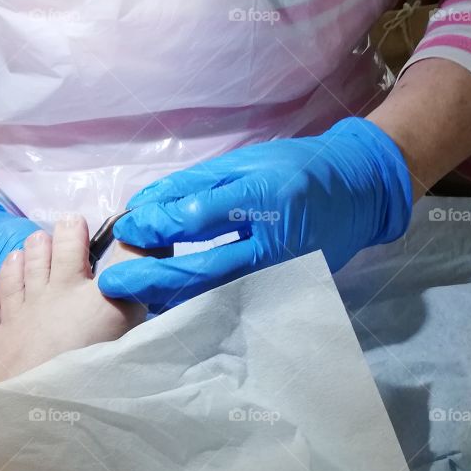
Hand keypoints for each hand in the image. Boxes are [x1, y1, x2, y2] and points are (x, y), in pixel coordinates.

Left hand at [97, 117, 412, 311]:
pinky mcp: (282, 293)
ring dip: (168, 300)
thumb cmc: (296, 170)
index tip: (126, 227)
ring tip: (131, 295)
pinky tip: (166, 304)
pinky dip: (194, 307)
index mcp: (266, 198)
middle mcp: (274, 243)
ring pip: (213, 299)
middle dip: (150, 280)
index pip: (200, 218)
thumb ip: (193, 187)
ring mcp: (280, 275)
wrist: (358, 193)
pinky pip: (229, 305)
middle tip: (112, 282)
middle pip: (202, 272)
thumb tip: (143, 207)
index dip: (157, 226)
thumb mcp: (245, 163)